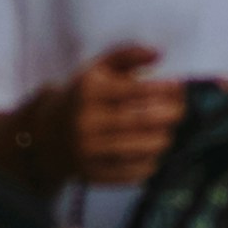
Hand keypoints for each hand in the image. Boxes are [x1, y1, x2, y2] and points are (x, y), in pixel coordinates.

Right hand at [28, 43, 188, 190]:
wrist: (46, 134)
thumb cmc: (82, 96)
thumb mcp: (98, 68)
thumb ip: (128, 54)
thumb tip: (159, 53)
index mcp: (88, 92)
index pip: (135, 90)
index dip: (163, 89)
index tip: (180, 87)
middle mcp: (85, 122)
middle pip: (139, 121)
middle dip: (169, 115)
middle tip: (181, 111)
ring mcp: (86, 151)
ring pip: (137, 149)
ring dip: (162, 140)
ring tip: (167, 133)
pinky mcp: (90, 174)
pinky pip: (129, 173)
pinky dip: (148, 164)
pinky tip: (152, 154)